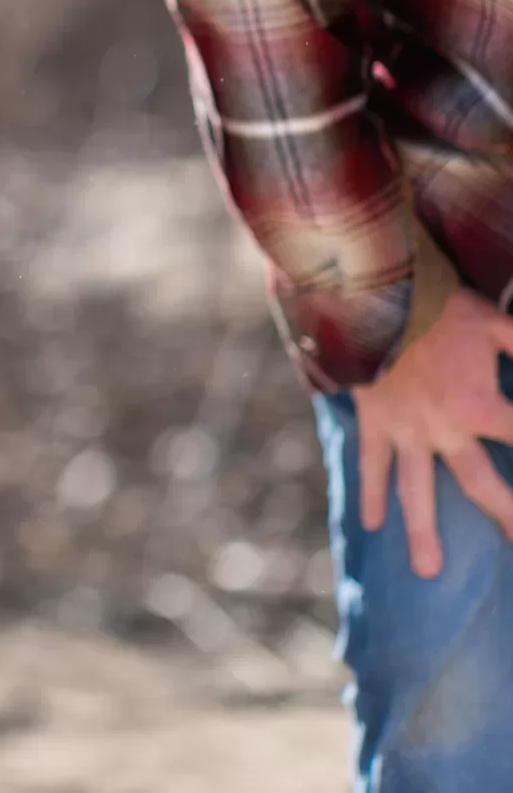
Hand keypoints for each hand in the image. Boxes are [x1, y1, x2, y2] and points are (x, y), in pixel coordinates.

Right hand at [356, 287, 512, 576]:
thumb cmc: (439, 308)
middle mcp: (444, 430)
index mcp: (479, 405)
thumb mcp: (495, 323)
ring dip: (424, 533)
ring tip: (429, 573)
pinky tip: (372, 525)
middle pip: (481, 486)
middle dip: (507, 518)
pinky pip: (372, 465)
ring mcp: (405, 432)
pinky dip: (371, 494)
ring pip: (416, 492)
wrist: (371, 297)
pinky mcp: (375, 423)